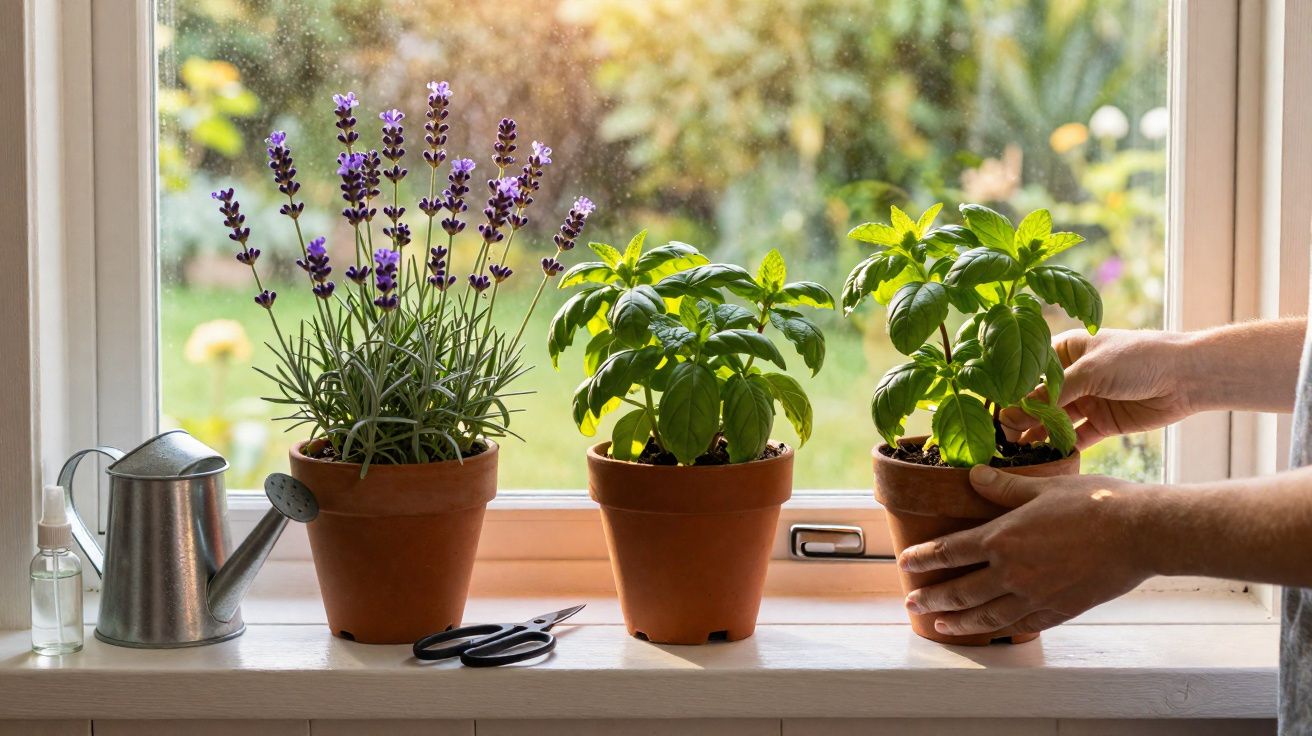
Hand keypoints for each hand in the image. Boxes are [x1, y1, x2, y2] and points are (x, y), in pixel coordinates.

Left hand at [899, 465, 1155, 637]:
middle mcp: (1012, 572)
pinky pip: (1021, 625)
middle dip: (932, 599)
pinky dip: (1000, 630)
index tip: (905, 563)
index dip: (923, 558)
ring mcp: (1035, 595)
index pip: (949, 551)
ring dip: (958, 623)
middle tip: (911, 604)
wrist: (1140, 533)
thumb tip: (974, 475)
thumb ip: (1003, 487)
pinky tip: (991, 632)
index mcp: (1002, 538)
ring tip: (940, 627)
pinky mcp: (1060, 610)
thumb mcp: (1043, 487)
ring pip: (986, 616)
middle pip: (960, 591)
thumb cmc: (1095, 503)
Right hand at [1001, 328, 1195, 449]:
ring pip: (1054, 420)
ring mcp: (1088, 400)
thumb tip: (1017, 409)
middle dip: (1020, 415)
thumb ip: (1053, 391)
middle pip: (1039, 398)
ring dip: (1037, 433)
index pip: (1029, 370)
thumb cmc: (1138, 358)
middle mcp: (1073, 375)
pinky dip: (1062, 447)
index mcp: (1066, 350)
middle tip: (1002, 434)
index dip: (1011, 388)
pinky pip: (1076, 438)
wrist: (1187, 376)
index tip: (993, 406)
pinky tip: (1045, 457)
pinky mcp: (1103, 423)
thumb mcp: (1091, 370)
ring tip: (1016, 449)